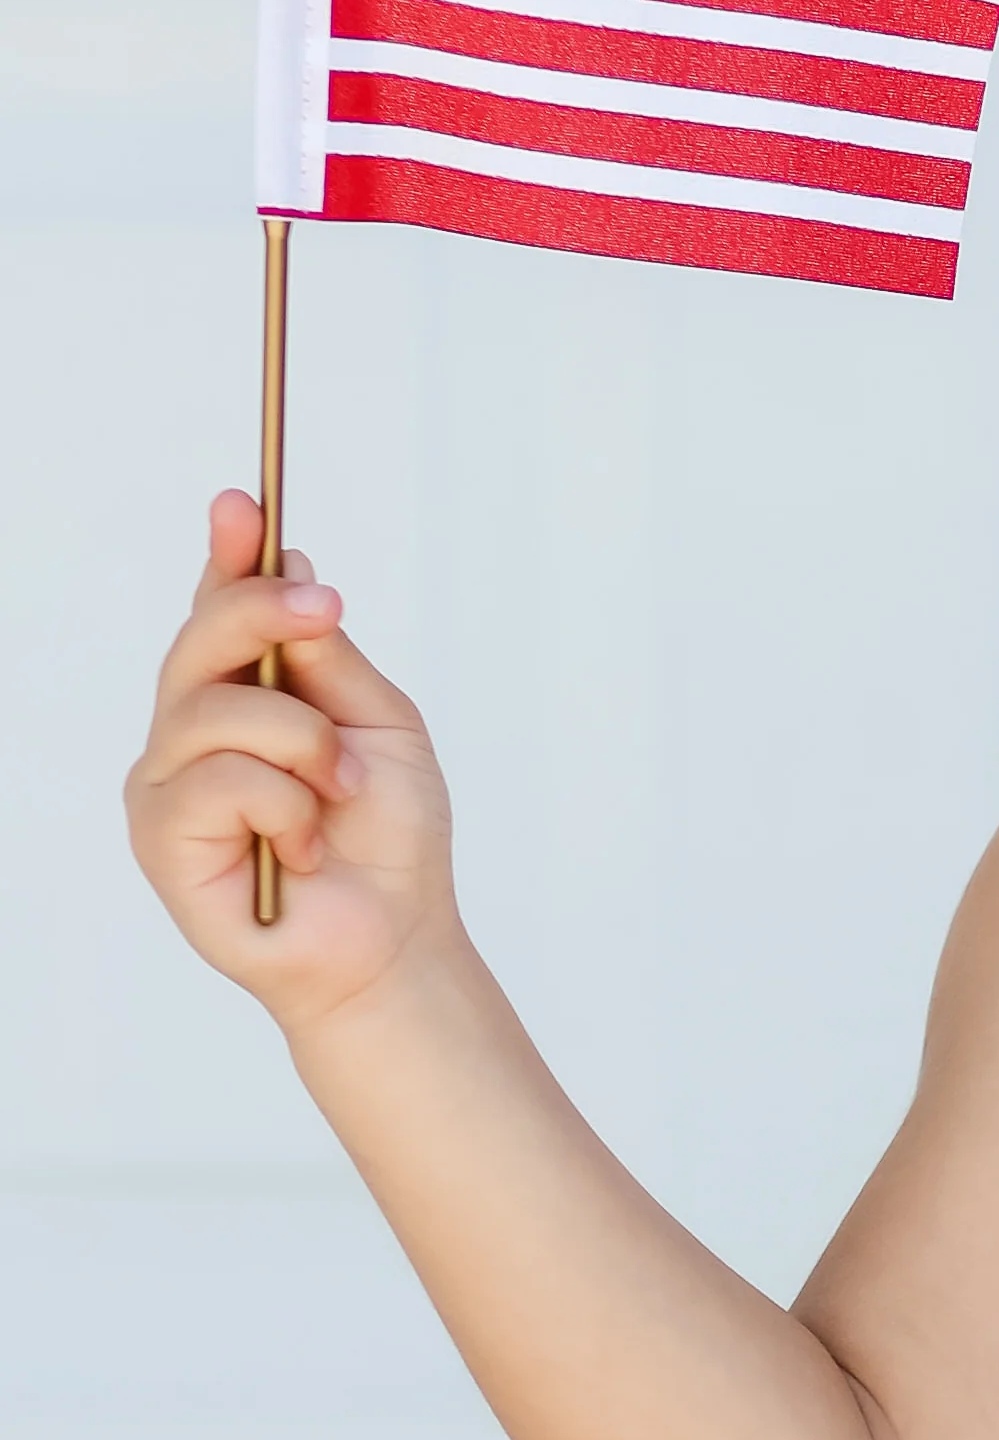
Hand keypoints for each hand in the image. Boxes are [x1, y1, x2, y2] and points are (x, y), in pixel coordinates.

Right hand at [125, 493, 460, 1030]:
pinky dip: (287, 806)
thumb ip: (325, 656)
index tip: (243, 501)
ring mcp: (167, 783)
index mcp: (244, 697)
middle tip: (326, 607)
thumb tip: (292, 568)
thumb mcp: (377, 723)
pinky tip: (304, 846)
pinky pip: (220, 780)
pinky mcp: (161, 838)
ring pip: (216, 711)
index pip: (220, 611)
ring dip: (305, 745)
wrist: (396, 939)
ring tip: (339, 793)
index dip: (228, 554)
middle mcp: (191, 732)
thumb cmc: (387, 840)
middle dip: (263, 610)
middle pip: (200, 640)